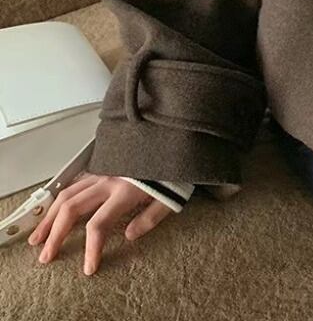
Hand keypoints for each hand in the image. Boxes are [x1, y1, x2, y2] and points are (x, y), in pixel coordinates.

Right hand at [27, 173, 173, 274]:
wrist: (175, 142)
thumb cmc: (174, 170)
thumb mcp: (170, 197)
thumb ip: (150, 218)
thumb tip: (129, 236)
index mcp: (126, 190)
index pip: (99, 224)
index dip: (91, 248)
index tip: (89, 267)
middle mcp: (110, 179)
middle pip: (72, 208)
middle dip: (56, 234)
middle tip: (46, 255)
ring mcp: (104, 170)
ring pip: (68, 192)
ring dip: (50, 216)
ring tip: (39, 235)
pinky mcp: (105, 165)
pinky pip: (77, 180)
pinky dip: (62, 196)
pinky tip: (55, 207)